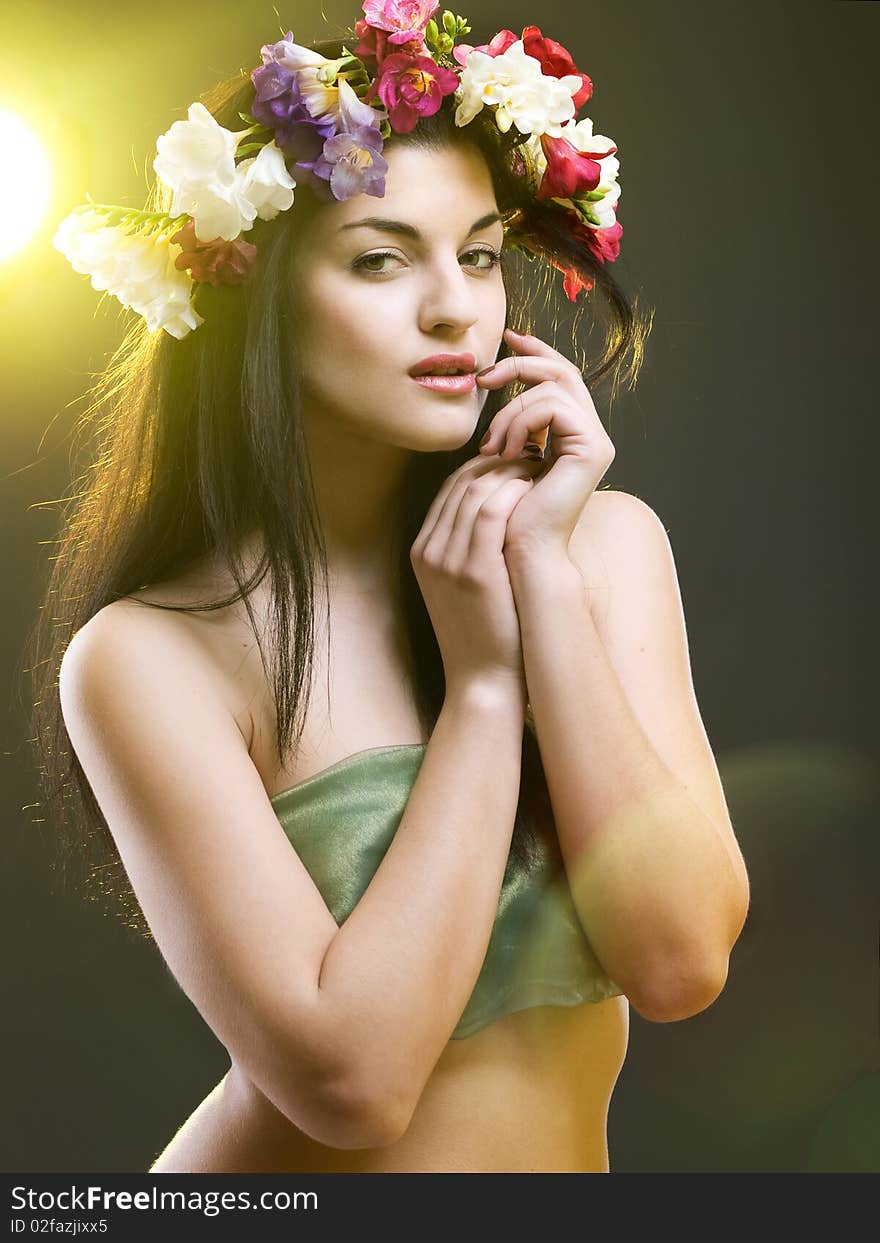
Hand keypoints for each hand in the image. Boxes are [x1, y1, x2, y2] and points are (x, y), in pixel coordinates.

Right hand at [409, 454, 543, 694]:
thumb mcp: (466, 584)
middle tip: (534, 454)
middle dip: (499, 462)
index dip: (486, 466)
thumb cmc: (488, 633)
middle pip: (459, 482)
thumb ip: (473, 545)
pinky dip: (513, 493)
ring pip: (474, 491)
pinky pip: (490, 513)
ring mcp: (446, 561)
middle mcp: (428, 551)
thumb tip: (503, 505)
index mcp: (422, 551)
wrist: (485, 682)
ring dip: (510, 471)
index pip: (450, 488)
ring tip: (541, 467)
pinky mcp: (472, 571)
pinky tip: (536, 489)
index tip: (518, 461)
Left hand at [476, 327, 615, 561]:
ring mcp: (596, 442)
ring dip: (510, 412)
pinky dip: (521, 422)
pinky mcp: (593, 448)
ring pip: (552, 387)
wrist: (518, 552)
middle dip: (520, 365)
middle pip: (562, 372)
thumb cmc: (505, 514)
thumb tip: (493, 382)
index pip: (559, 379)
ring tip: (492, 447)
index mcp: (571, 436)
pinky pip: (552, 406)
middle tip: (484, 377)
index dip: (536, 353)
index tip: (508, 338)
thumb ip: (509, 423)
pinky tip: (507, 452)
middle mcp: (589, 435)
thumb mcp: (503, 456)